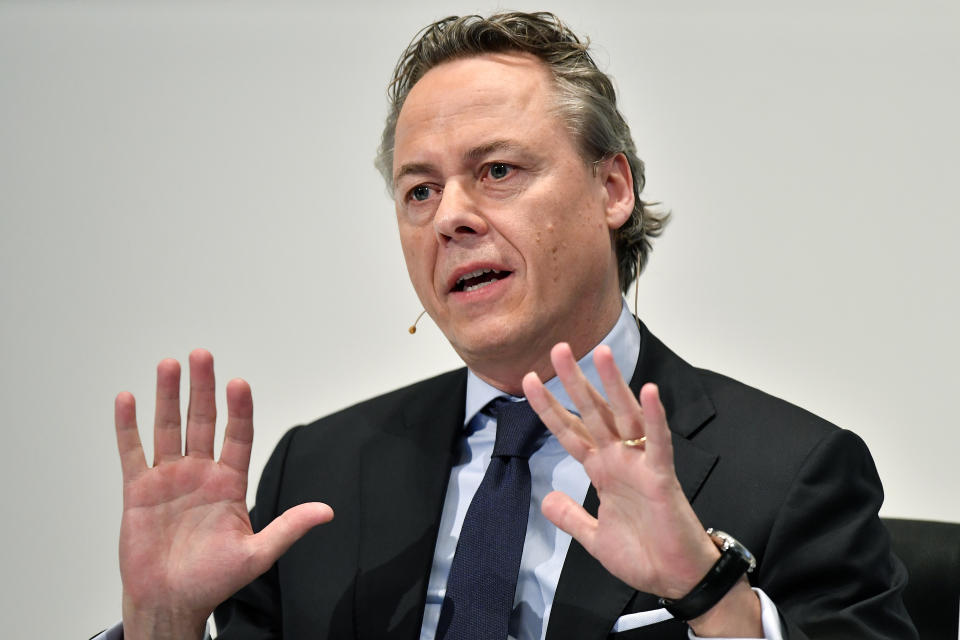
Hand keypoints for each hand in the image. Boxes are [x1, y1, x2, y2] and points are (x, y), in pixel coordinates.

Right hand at [114, 350, 333, 639]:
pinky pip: (133, 452)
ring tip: (169, 364)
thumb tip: (326, 512)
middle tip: (202, 356)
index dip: (239, 410)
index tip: (238, 383)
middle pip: (202, 422)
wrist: (171, 602)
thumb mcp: (257, 554)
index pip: (238, 436)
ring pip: (168, 428)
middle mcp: (200, 473)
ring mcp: (169, 479)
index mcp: (229, 483)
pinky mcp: (139, 491)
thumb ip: (289, 527)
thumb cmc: (213, 580)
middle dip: (202, 388)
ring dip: (167, 397)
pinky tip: (128, 399)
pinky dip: (128, 427)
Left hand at [522, 343, 760, 635]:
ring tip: (600, 353)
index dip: (550, 407)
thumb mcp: (595, 537)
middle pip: (592, 413)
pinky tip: (649, 391)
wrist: (677, 580)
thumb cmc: (645, 555)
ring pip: (624, 416)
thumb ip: (572, 517)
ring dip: (613, 385)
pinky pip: (659, 442)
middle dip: (575, 382)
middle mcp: (620, 460)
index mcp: (602, 471)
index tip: (529, 381)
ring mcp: (641, 465)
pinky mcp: (662, 478)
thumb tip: (548, 498)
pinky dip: (655, 417)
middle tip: (558, 348)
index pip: (570, 432)